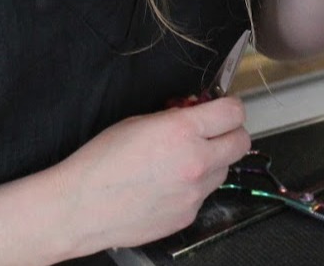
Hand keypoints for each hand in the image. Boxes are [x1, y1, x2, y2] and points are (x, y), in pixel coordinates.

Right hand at [51, 97, 250, 251]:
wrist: (82, 206)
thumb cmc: (101, 161)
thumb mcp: (139, 122)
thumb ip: (175, 118)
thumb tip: (196, 114)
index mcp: (183, 131)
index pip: (234, 113)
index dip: (230, 107)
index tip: (224, 108)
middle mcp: (196, 162)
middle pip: (242, 142)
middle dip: (231, 133)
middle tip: (214, 132)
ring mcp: (195, 193)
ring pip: (224, 170)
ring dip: (212, 161)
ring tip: (182, 161)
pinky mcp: (188, 215)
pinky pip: (204, 195)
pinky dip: (194, 187)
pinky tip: (168, 185)